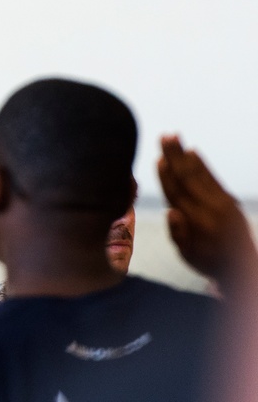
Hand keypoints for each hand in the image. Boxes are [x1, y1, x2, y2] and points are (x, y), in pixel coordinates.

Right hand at [157, 135, 257, 288]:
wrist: (242, 264)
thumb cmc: (209, 262)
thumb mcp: (188, 255)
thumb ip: (179, 234)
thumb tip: (171, 212)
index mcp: (198, 221)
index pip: (178, 194)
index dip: (167, 176)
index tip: (159, 159)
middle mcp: (210, 207)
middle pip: (188, 177)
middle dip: (175, 156)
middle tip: (165, 137)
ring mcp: (222, 201)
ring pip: (199, 174)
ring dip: (185, 155)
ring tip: (175, 137)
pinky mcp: (228, 199)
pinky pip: (212, 177)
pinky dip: (202, 164)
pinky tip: (194, 153)